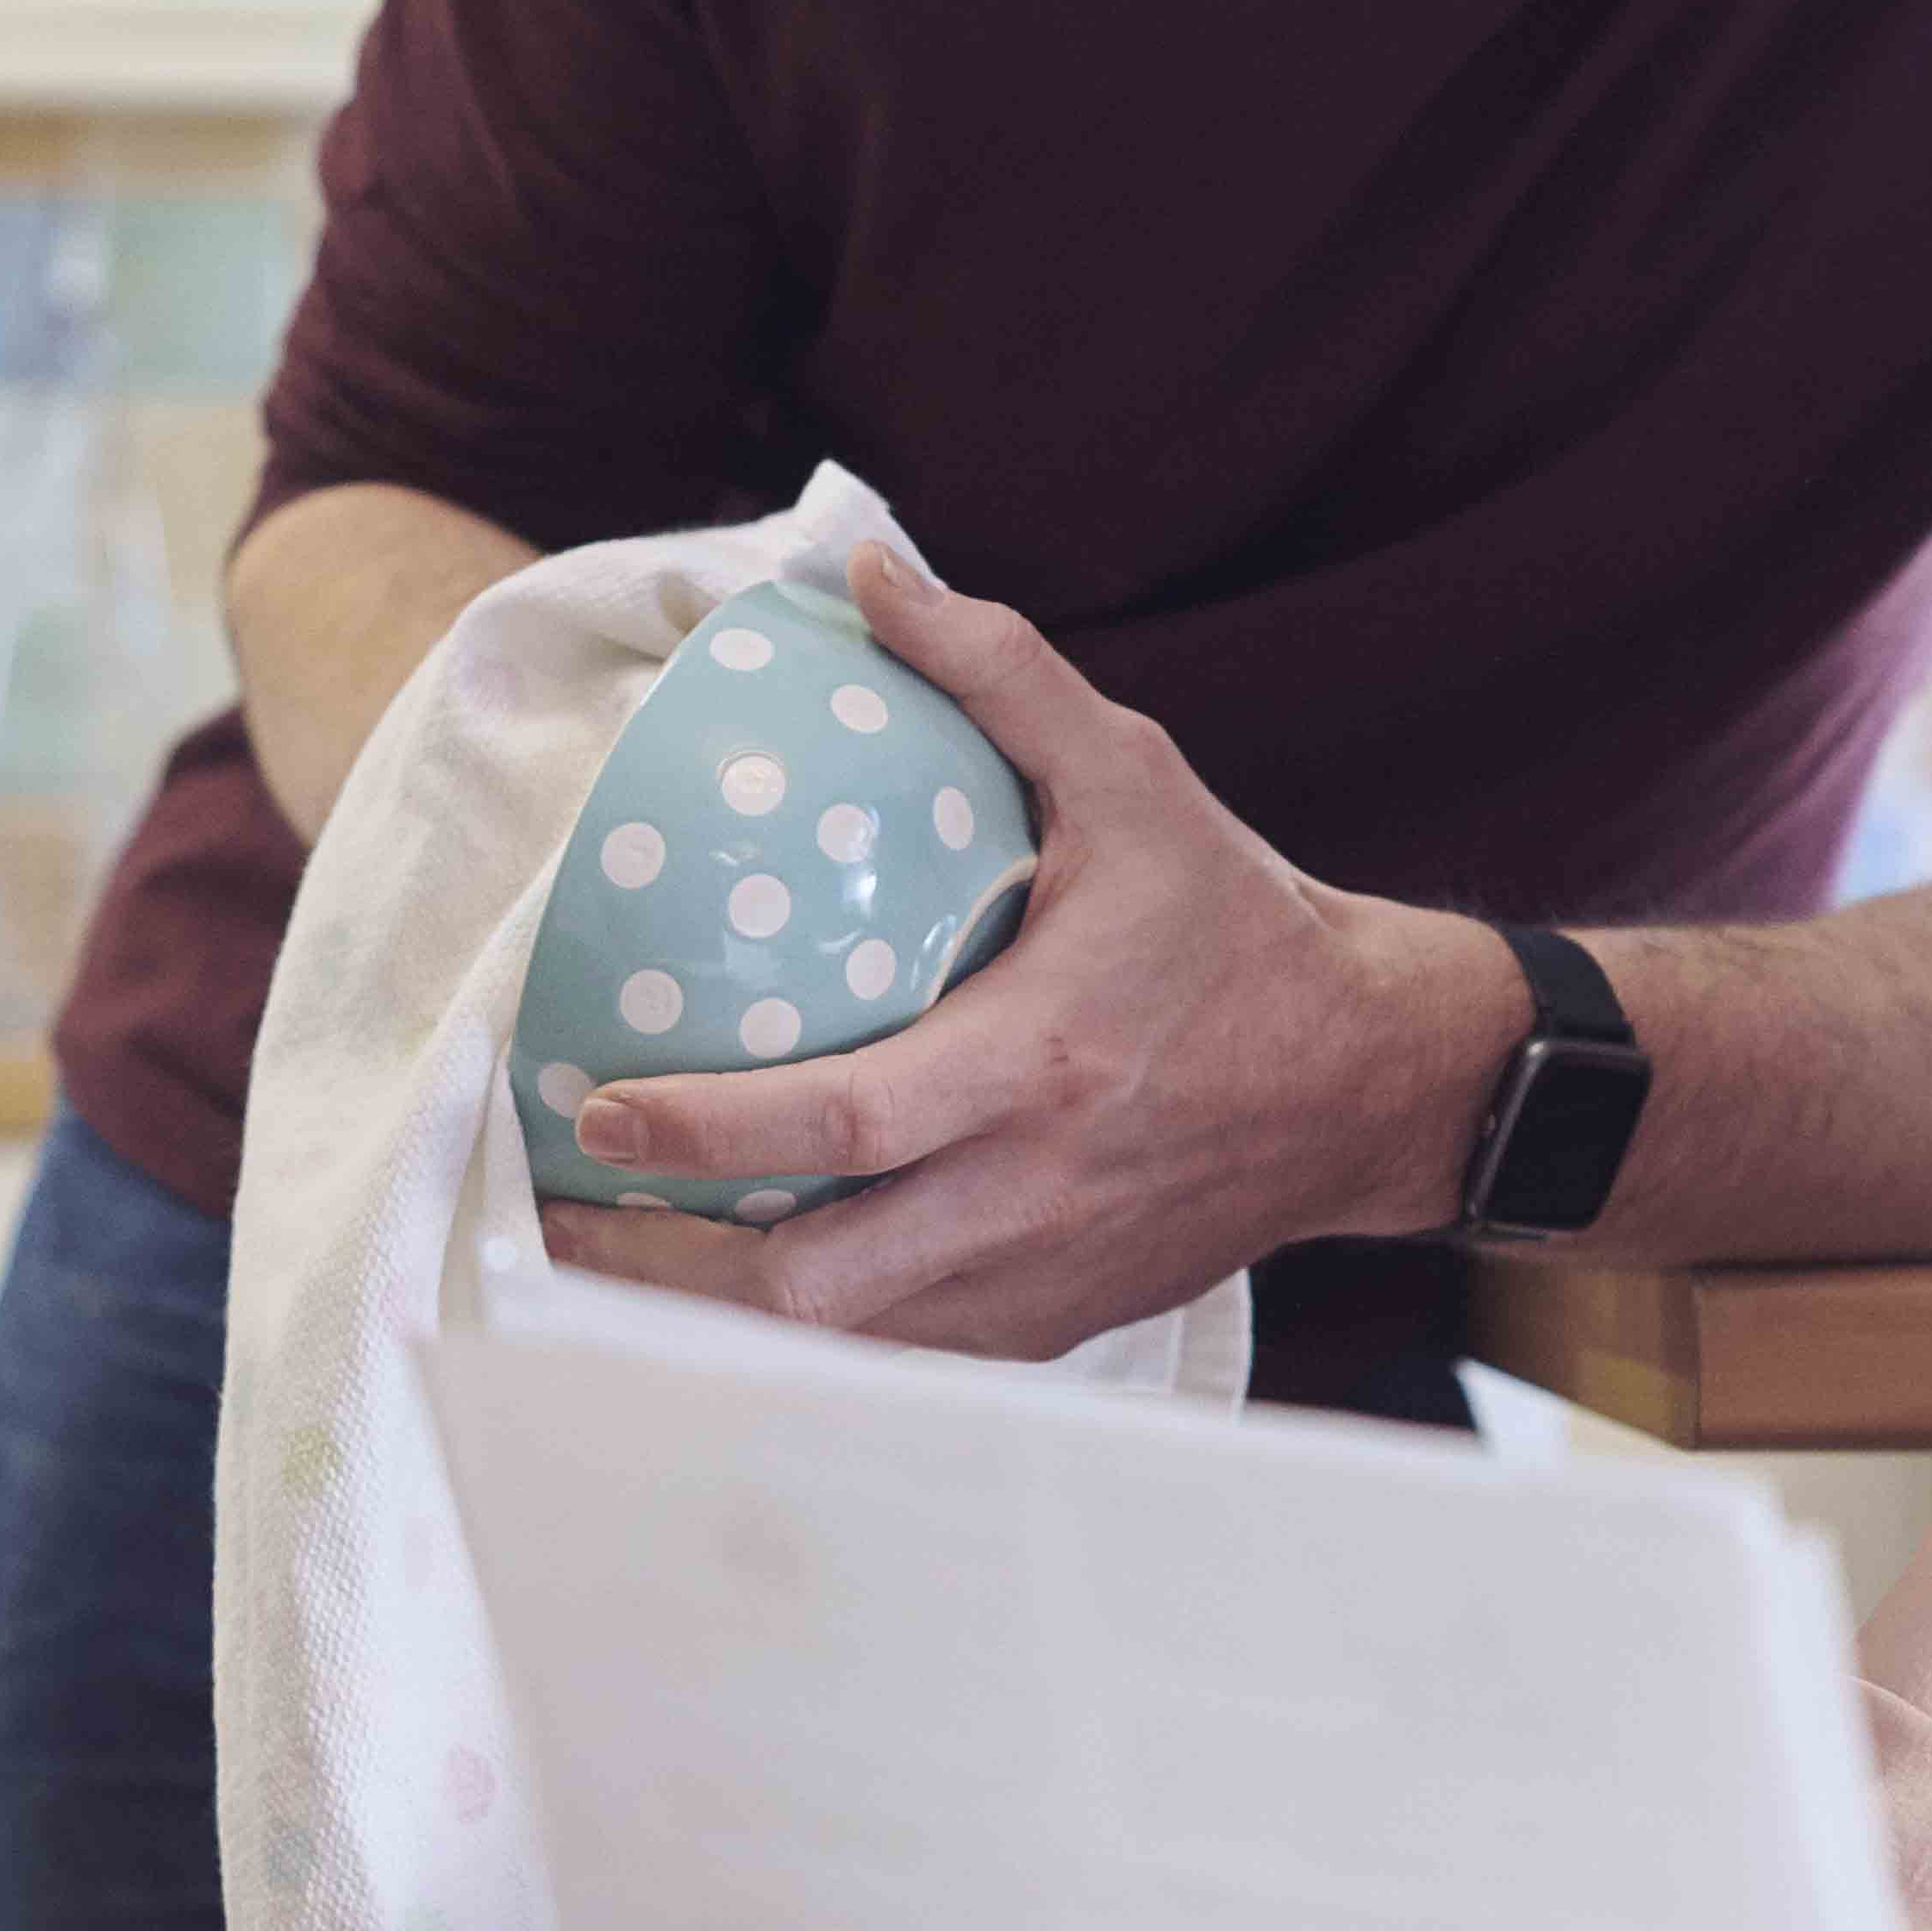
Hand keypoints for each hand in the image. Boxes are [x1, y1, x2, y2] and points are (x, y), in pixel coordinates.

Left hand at [539, 549, 1521, 1359]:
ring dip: (713, 1316)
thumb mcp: (1136, 779)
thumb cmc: (1238, 923)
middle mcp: (1033, 1193)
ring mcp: (1043, 1277)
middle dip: (663, 1271)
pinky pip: (900, 1354)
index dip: (706, 1131)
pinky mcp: (1056, 1323)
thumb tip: (864, 576)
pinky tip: (736, 1285)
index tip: (597, 1107)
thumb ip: (1001, 676)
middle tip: (556, 1214)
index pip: (843, 1125)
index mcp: (1042, 1066)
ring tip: (610, 1254)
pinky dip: (809, 1333)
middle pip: (817, 1289)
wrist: (1375, 1081)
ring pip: (844, 1345)